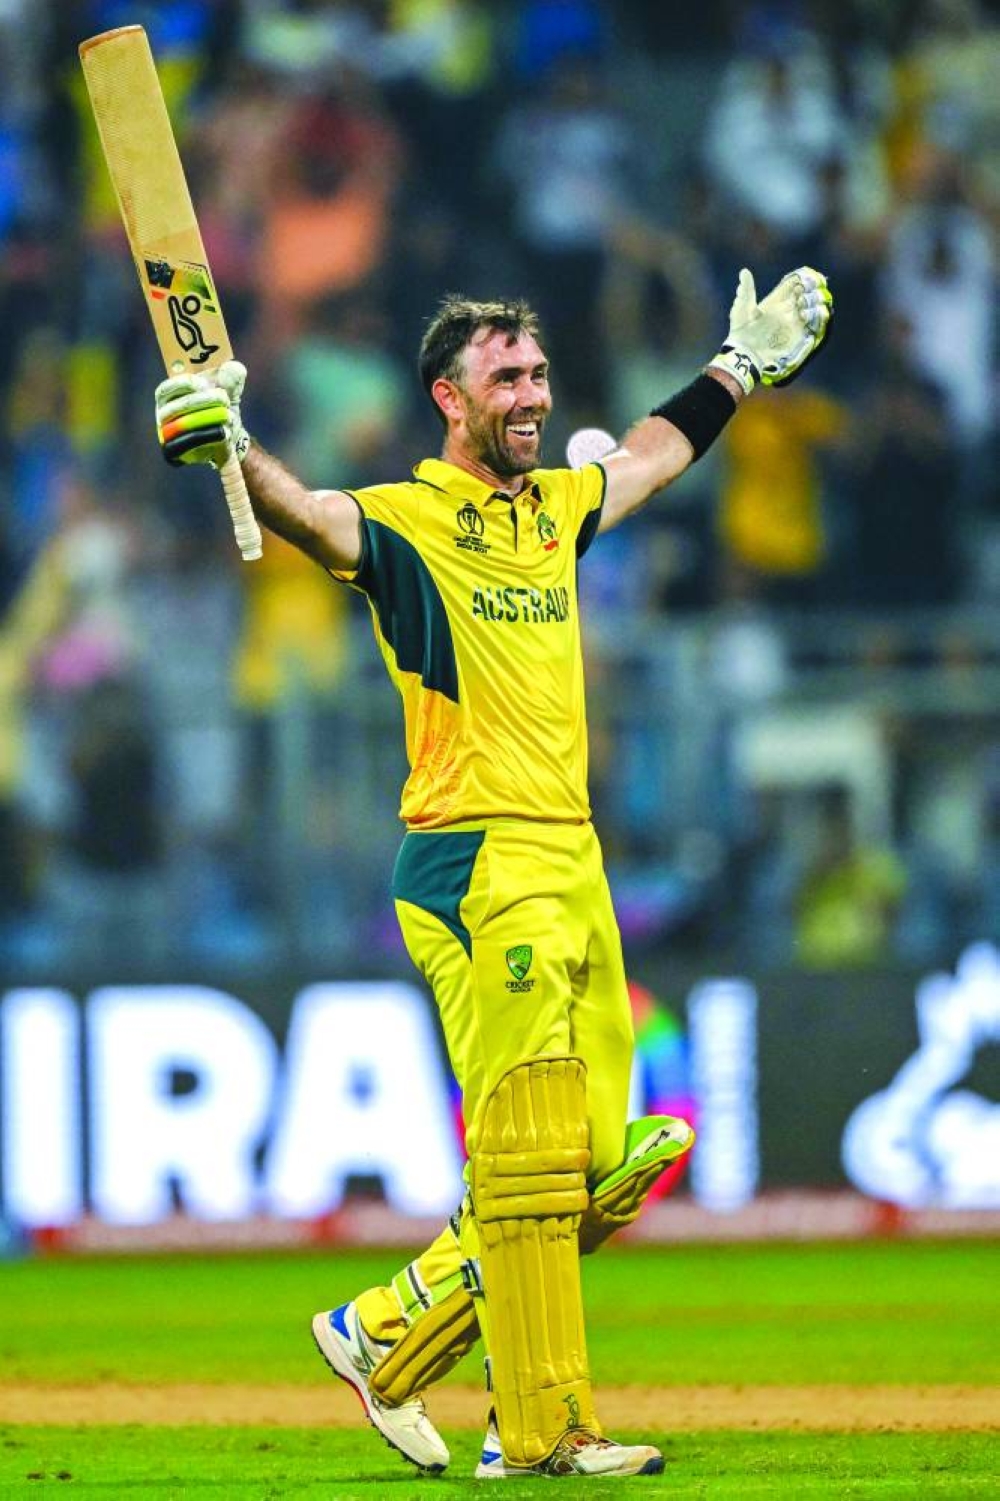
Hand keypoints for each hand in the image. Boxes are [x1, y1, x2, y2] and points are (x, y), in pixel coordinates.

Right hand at [155, 359, 249, 467]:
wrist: (226, 434)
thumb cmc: (220, 405)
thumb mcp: (228, 388)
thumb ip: (232, 376)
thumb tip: (235, 368)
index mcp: (167, 396)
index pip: (166, 389)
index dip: (183, 384)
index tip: (202, 383)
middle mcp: (163, 414)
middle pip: (178, 407)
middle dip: (203, 401)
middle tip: (224, 398)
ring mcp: (167, 434)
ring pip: (184, 426)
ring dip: (208, 419)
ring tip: (228, 416)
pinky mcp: (174, 452)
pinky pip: (186, 446)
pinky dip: (208, 438)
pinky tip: (224, 433)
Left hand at [709, 267, 831, 394]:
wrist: (746, 354)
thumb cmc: (741, 332)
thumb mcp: (741, 309)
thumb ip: (746, 290)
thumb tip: (744, 271)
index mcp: (775, 300)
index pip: (792, 283)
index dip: (800, 277)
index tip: (799, 278)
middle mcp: (788, 308)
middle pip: (807, 291)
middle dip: (809, 287)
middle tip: (801, 291)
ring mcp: (795, 321)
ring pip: (814, 304)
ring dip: (812, 300)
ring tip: (800, 304)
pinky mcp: (800, 333)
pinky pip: (816, 322)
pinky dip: (816, 315)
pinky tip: (805, 315)